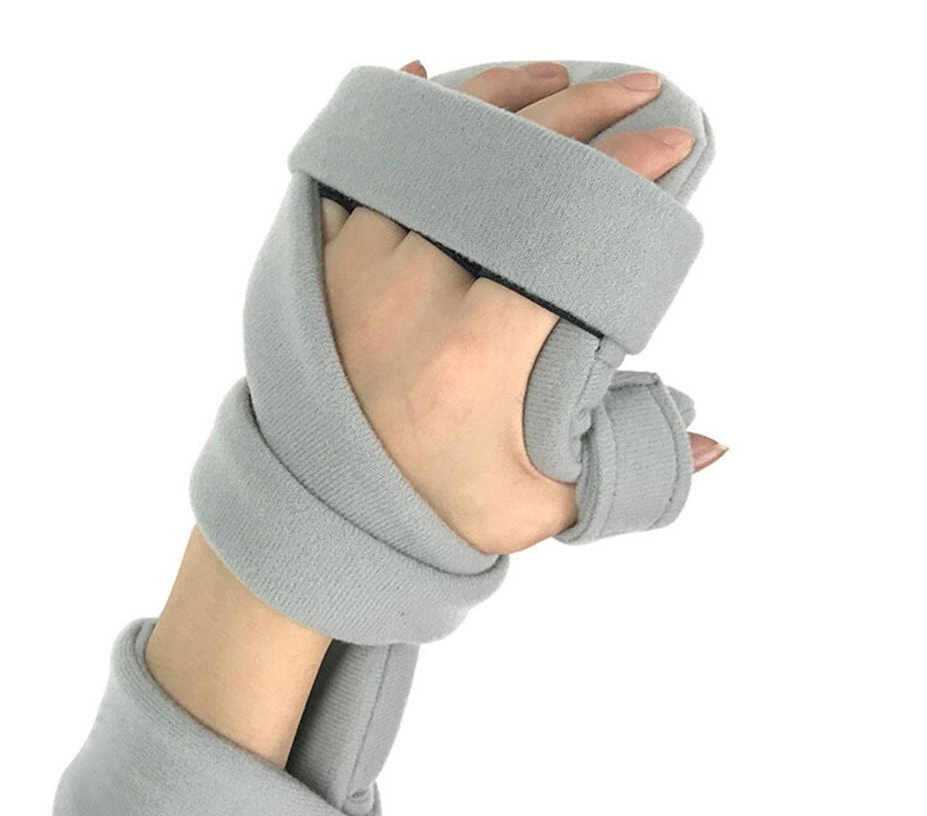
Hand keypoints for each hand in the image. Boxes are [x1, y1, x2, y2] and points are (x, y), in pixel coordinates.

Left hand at [321, 60, 724, 554]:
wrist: (321, 515)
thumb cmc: (434, 515)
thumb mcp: (539, 508)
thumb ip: (630, 472)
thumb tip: (715, 440)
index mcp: (473, 355)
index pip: (561, 233)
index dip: (626, 173)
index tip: (674, 140)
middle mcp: (408, 296)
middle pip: (503, 170)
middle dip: (582, 112)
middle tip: (637, 90)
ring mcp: (356, 271)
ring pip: (433, 151)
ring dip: (500, 100)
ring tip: (557, 78)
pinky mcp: (321, 265)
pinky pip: (358, 168)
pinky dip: (396, 122)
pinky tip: (428, 81)